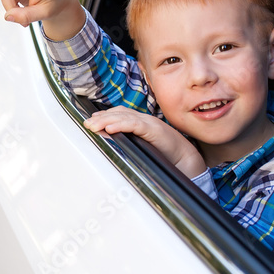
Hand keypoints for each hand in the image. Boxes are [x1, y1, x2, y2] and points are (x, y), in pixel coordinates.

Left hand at [84, 106, 205, 177]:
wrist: (186, 160)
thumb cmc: (165, 155)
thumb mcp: (142, 147)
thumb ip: (128, 143)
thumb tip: (110, 143)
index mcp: (141, 123)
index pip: (120, 113)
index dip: (105, 116)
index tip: (92, 121)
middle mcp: (145, 120)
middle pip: (119, 113)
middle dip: (101, 118)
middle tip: (87, 124)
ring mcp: (150, 123)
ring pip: (124, 117)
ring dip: (106, 121)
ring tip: (93, 126)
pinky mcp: (154, 130)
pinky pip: (135, 125)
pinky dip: (121, 125)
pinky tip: (110, 129)